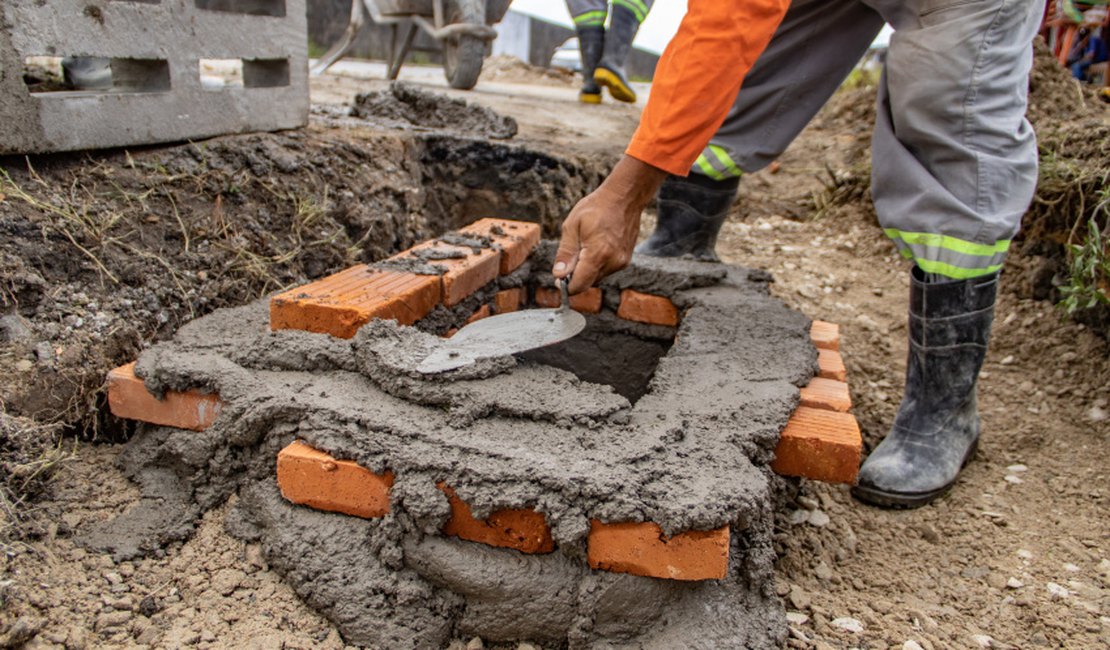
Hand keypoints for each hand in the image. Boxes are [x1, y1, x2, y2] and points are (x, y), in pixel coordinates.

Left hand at [553, 155, 666, 293]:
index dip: (566, 286)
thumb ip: (565, 253)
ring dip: (587, 268)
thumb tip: (558, 275)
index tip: (558, 277)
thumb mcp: (572, 226)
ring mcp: (621, 263)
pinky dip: (597, 263)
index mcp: (598, 254)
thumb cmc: (596, 207)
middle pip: (587, 283)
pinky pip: (606, 270)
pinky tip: (597, 244)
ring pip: (596, 277)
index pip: (579, 285)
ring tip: (586, 243)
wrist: (624, 197)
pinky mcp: (625, 260)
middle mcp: (612, 263)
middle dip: (576, 274)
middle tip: (573, 251)